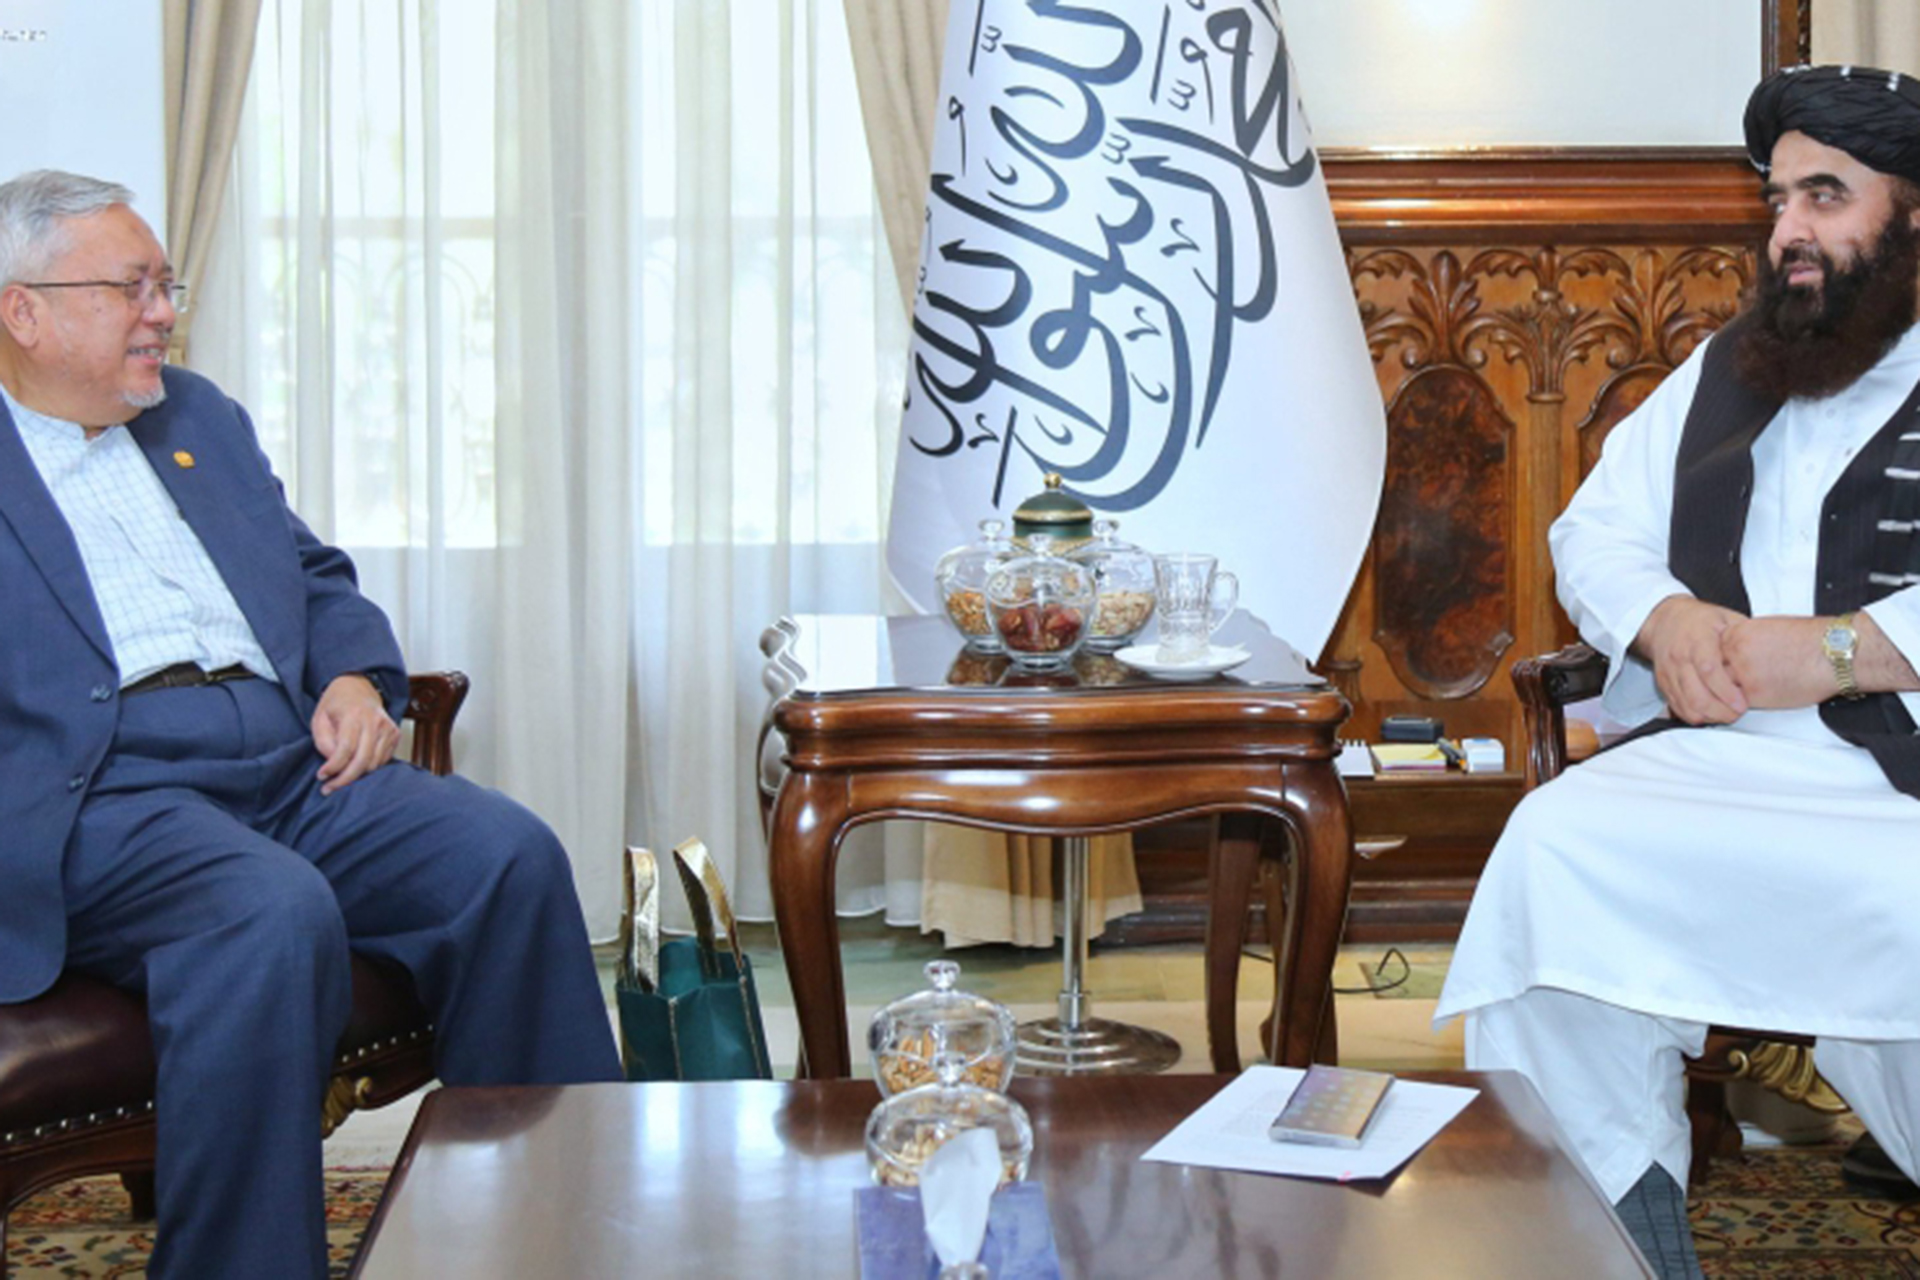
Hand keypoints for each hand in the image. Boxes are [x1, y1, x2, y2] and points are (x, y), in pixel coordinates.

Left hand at [311, 674, 399, 794]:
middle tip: (329, 788)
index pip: (346, 749)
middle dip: (345, 779)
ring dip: (356, 775)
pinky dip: (368, 767)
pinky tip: (355, 765)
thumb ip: (324, 742)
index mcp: (354, 715)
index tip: (321, 776)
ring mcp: (388, 728)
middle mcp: (375, 721)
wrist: (358, 689)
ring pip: (374, 764)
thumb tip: (335, 764)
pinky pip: (382, 760)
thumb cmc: (335, 705)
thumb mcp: (319, 719)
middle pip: (363, 761)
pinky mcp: (395, 734)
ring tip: (340, 777)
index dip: (333, 767)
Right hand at [1632, 595, 1748, 723]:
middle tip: (1737, 713)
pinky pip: (1678, 707)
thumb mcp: (1726, 618)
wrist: (1666, 621)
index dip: (1726, 691)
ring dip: (1709, 716)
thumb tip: (1769, 650)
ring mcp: (1669, 673)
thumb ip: (1744, 636)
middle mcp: (1680, 658)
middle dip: (1719, 711)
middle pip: (1696, 695)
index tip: (1741, 703)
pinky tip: (1710, 714)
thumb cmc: (1699, 620)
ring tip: (1726, 716)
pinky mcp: (1664, 684)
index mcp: (1697, 640)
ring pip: (1687, 705)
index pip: (1709, 670)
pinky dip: (1695, 715)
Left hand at [1721, 615, 1836, 708]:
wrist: (1834, 653)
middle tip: (1713, 686)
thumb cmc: (1811, 640)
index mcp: (1739, 633)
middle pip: (1710, 669)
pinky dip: (1733, 706)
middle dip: (1714, 679)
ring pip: (1718, 688)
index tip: (1716, 669)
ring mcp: (1743, 674)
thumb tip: (1741, 648)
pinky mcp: (1754, 694)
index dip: (1715, 662)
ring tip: (1722, 699)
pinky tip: (1737, 706)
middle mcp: (1736, 652)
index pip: (1711, 650)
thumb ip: (1748, 639)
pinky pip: (1733, 703)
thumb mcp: (1770, 629)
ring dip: (1721, 694)